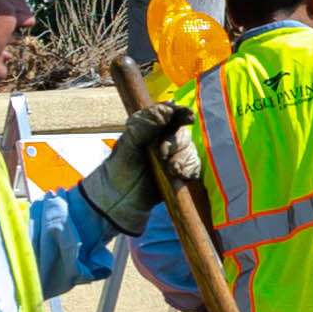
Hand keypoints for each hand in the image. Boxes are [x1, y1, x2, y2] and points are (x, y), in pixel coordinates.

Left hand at [80, 100, 187, 236]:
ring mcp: (173, 156)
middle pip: (182, 133)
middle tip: (162, 154)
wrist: (118, 201)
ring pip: (190, 150)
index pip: (170, 113)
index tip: (187, 116)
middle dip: (176, 143)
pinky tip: (179, 176)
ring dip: (183, 159)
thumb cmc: (118, 171)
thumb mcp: (127, 145)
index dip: (180, 113)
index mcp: (149, 128)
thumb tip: (167, 110)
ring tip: (170, 170)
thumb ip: (144, 126)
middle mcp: (163, 139)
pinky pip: (194, 167)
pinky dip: (190, 170)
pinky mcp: (180, 173)